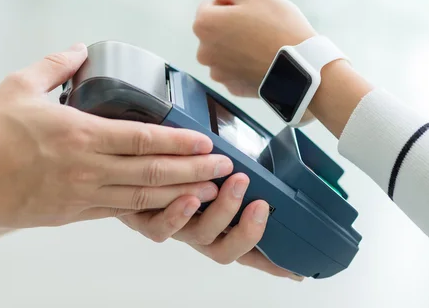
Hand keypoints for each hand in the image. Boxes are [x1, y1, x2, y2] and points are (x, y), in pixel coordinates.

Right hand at [0, 43, 232, 229]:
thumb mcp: (17, 87)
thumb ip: (54, 67)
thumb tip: (79, 50)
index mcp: (79, 134)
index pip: (143, 139)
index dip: (180, 142)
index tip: (207, 142)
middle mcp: (88, 168)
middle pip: (153, 171)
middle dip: (194, 171)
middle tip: (225, 168)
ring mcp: (83, 195)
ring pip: (143, 196)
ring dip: (181, 194)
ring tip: (211, 190)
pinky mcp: (74, 214)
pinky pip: (120, 212)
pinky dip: (150, 209)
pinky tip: (170, 206)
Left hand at [119, 173, 303, 281]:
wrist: (133, 159)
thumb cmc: (179, 166)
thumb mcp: (216, 168)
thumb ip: (239, 171)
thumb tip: (271, 163)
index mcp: (218, 224)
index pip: (248, 248)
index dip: (271, 262)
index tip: (294, 269)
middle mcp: (199, 231)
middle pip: (227, 251)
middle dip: (249, 231)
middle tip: (261, 205)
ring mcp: (176, 227)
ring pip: (202, 237)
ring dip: (224, 211)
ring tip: (237, 182)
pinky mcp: (147, 221)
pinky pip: (163, 229)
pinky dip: (179, 214)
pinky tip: (190, 196)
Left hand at [193, 0, 315, 96]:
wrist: (301, 66)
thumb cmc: (278, 25)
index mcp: (204, 25)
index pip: (210, 7)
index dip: (231, 5)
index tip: (252, 12)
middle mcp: (204, 52)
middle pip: (215, 33)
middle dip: (230, 29)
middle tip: (259, 29)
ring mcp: (218, 74)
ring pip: (224, 54)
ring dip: (236, 49)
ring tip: (262, 48)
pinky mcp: (233, 89)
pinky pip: (236, 72)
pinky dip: (245, 67)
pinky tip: (262, 63)